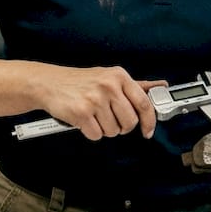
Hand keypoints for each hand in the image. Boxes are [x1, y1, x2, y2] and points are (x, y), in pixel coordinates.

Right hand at [41, 66, 166, 140]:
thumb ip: (136, 85)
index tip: (148, 131)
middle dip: (121, 126)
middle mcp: (108, 86)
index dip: (149, 121)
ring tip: (94, 116)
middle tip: (111, 119)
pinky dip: (91, 132)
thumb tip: (160, 87)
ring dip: (104, 129)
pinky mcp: (81, 113)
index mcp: (119, 76)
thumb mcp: (110, 77)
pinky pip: (96, 135)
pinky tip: (85, 120)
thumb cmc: (80, 81)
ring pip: (113, 131)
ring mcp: (95, 99)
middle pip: (129, 122)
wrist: (49, 83)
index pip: (143, 103)